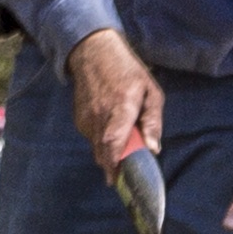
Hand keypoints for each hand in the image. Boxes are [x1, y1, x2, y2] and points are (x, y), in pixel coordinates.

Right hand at [69, 28, 163, 173]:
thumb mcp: (151, 92)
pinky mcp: (79, 119)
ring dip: (108, 154)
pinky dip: (101, 142)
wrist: (94, 53)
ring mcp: (87, 118)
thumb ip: (153, 121)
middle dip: (112, 168)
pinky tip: (109, 131)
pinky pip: (91, 139)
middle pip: (103, 152)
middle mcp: (101, 116)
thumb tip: (153, 149)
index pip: (114, 142)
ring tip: (120, 149)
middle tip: (122, 175)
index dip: (114, 164)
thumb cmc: (128, 72)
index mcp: (122, 108)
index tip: (117, 180)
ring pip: (97, 148)